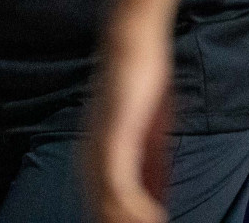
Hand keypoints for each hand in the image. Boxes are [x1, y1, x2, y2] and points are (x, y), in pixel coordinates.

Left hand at [84, 18, 173, 222]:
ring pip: (107, 207)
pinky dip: (135, 208)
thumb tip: (157, 207)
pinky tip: (153, 218)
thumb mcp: (152, 136)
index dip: (117, 221)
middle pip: (101, 211)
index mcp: (97, 158)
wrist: (133, 43)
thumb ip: (152, 171)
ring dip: (129, 222)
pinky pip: (119, 186)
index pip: (102, 207)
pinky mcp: (112, 139)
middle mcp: (90, 157)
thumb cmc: (143, 84)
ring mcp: (99, 149)